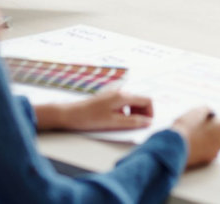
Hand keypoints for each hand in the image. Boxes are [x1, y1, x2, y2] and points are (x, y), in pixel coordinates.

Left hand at [35, 91, 153, 131]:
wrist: (69, 114)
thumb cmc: (90, 118)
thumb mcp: (113, 123)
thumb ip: (132, 122)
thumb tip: (148, 122)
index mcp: (123, 96)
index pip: (146, 100)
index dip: (150, 112)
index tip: (146, 125)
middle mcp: (120, 92)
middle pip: (140, 100)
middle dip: (143, 113)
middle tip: (137, 127)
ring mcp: (114, 95)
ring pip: (132, 103)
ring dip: (134, 114)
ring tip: (126, 126)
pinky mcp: (108, 99)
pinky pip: (123, 104)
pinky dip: (126, 113)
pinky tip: (117, 121)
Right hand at [172, 107, 219, 168]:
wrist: (177, 145)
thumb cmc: (187, 126)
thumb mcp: (197, 111)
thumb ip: (207, 110)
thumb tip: (210, 112)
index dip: (214, 121)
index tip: (205, 120)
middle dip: (212, 133)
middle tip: (199, 129)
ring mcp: (215, 152)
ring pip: (214, 146)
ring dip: (208, 142)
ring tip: (195, 138)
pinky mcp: (207, 161)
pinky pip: (207, 154)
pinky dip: (202, 151)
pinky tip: (192, 146)